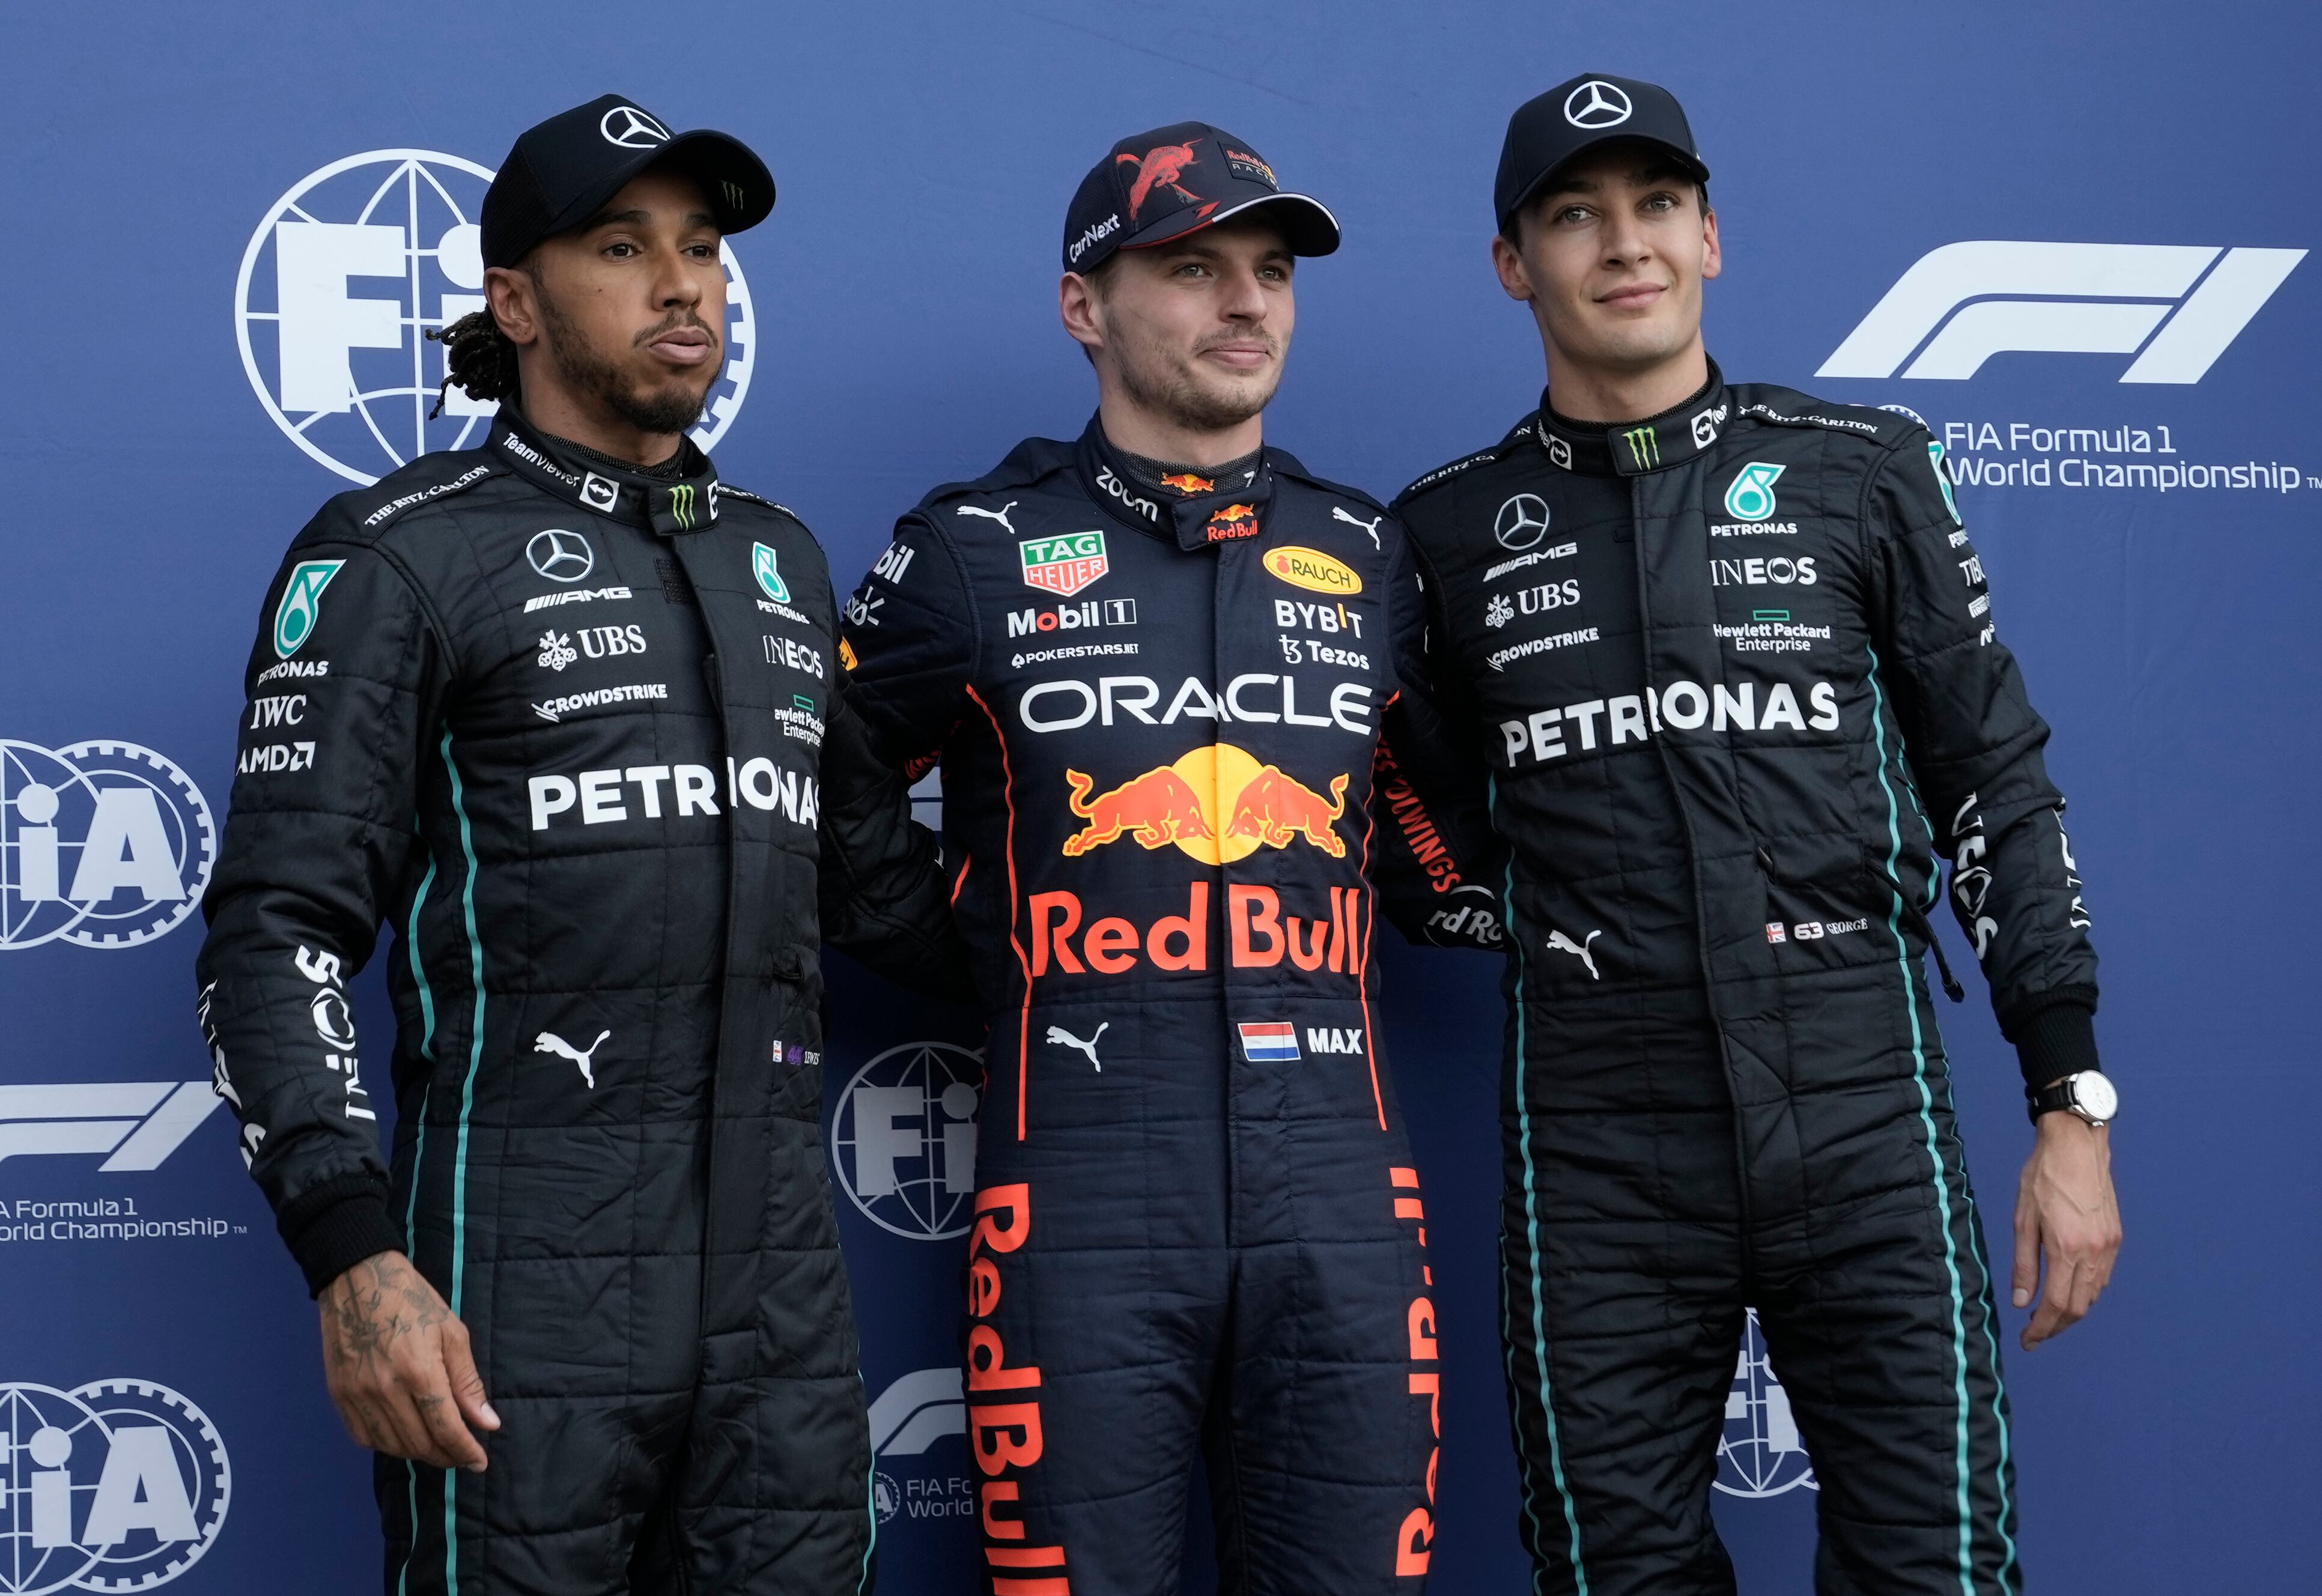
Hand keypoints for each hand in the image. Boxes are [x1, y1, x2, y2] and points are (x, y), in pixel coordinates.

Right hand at [319, 1250, 499, 1469]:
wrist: (357, 1280)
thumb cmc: (412, 1301)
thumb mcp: (452, 1333)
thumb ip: (468, 1383)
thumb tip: (488, 1423)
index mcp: (419, 1372)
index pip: (446, 1430)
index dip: (465, 1451)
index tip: (479, 1462)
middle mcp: (385, 1390)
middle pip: (419, 1444)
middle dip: (445, 1455)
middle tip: (461, 1454)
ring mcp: (357, 1395)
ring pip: (392, 1446)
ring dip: (418, 1452)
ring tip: (437, 1445)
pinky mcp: (339, 1395)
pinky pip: (364, 1437)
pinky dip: (387, 1443)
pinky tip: (403, 1434)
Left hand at [2010, 1112, 2120, 1350]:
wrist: (2077, 1146)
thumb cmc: (2043, 1177)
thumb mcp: (2023, 1220)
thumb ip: (2023, 1264)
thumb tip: (2021, 1302)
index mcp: (2067, 1249)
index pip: (2056, 1306)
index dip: (2041, 1330)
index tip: (2027, 1341)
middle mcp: (2094, 1253)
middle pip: (2078, 1308)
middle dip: (2056, 1327)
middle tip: (2035, 1334)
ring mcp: (2109, 1247)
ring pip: (2093, 1296)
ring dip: (2072, 1312)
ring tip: (2048, 1316)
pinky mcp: (2116, 1238)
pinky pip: (2103, 1278)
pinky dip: (2086, 1292)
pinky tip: (2069, 1290)